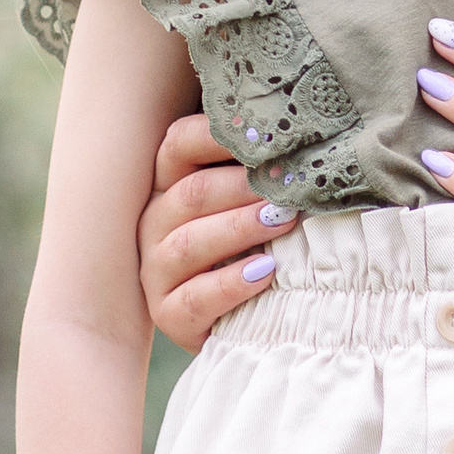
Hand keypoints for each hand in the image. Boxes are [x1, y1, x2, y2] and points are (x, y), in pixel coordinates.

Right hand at [138, 111, 292, 350]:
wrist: (251, 321)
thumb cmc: (257, 248)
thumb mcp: (258, 206)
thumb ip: (264, 174)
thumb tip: (297, 139)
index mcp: (173, 186)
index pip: (179, 144)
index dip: (215, 134)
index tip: (263, 132)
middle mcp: (156, 224)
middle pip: (190, 194)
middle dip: (241, 186)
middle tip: (287, 183)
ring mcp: (156, 271)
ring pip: (189, 242)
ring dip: (239, 228)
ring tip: (282, 222)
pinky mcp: (168, 315)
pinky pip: (195, 297)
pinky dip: (231, 283)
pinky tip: (265, 272)